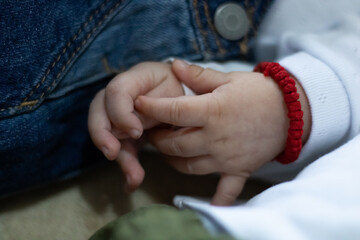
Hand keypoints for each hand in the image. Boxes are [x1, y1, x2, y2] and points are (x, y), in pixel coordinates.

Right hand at [88, 62, 183, 190]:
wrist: (184, 94)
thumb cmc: (181, 90)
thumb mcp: (175, 94)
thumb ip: (156, 108)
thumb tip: (133, 130)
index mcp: (135, 78)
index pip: (116, 91)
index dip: (120, 112)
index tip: (136, 131)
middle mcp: (121, 93)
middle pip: (98, 109)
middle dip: (101, 133)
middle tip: (112, 153)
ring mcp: (119, 111)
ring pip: (107, 131)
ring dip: (119, 156)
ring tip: (133, 177)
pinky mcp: (125, 130)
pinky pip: (121, 146)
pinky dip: (127, 165)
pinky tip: (132, 184)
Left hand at [135, 60, 310, 204]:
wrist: (292, 111)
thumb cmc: (258, 92)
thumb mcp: (227, 79)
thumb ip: (198, 75)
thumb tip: (173, 65)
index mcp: (212, 111)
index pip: (171, 111)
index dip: (150, 108)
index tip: (138, 106)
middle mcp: (215, 138)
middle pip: (174, 144)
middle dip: (157, 139)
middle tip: (152, 131)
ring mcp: (226, 157)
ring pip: (188, 166)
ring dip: (173, 160)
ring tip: (168, 150)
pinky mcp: (239, 170)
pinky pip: (226, 191)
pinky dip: (217, 200)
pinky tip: (208, 208)